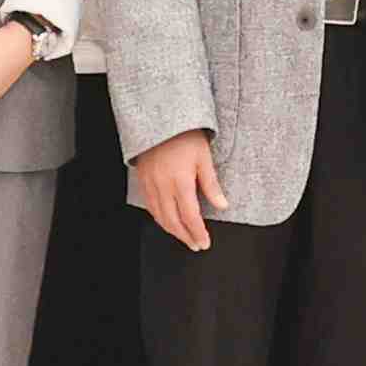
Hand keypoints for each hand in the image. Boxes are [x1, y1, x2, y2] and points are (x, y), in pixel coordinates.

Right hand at [131, 128, 223, 253]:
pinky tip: (167, 222)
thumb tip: (222, 205)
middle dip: (185, 237)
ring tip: (184, 238)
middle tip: (196, 245)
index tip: (204, 242)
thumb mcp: (204, 158)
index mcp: (180, 182)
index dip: (197, 232)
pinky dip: (159, 218)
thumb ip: (212, 184)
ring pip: (159, 216)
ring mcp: (150, 185)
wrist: (159, 121)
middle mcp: (163, 187)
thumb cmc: (185, 136)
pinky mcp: (143, 181)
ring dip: (172, 231)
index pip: (190, 216)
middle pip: (173, 221)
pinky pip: (150, 206)